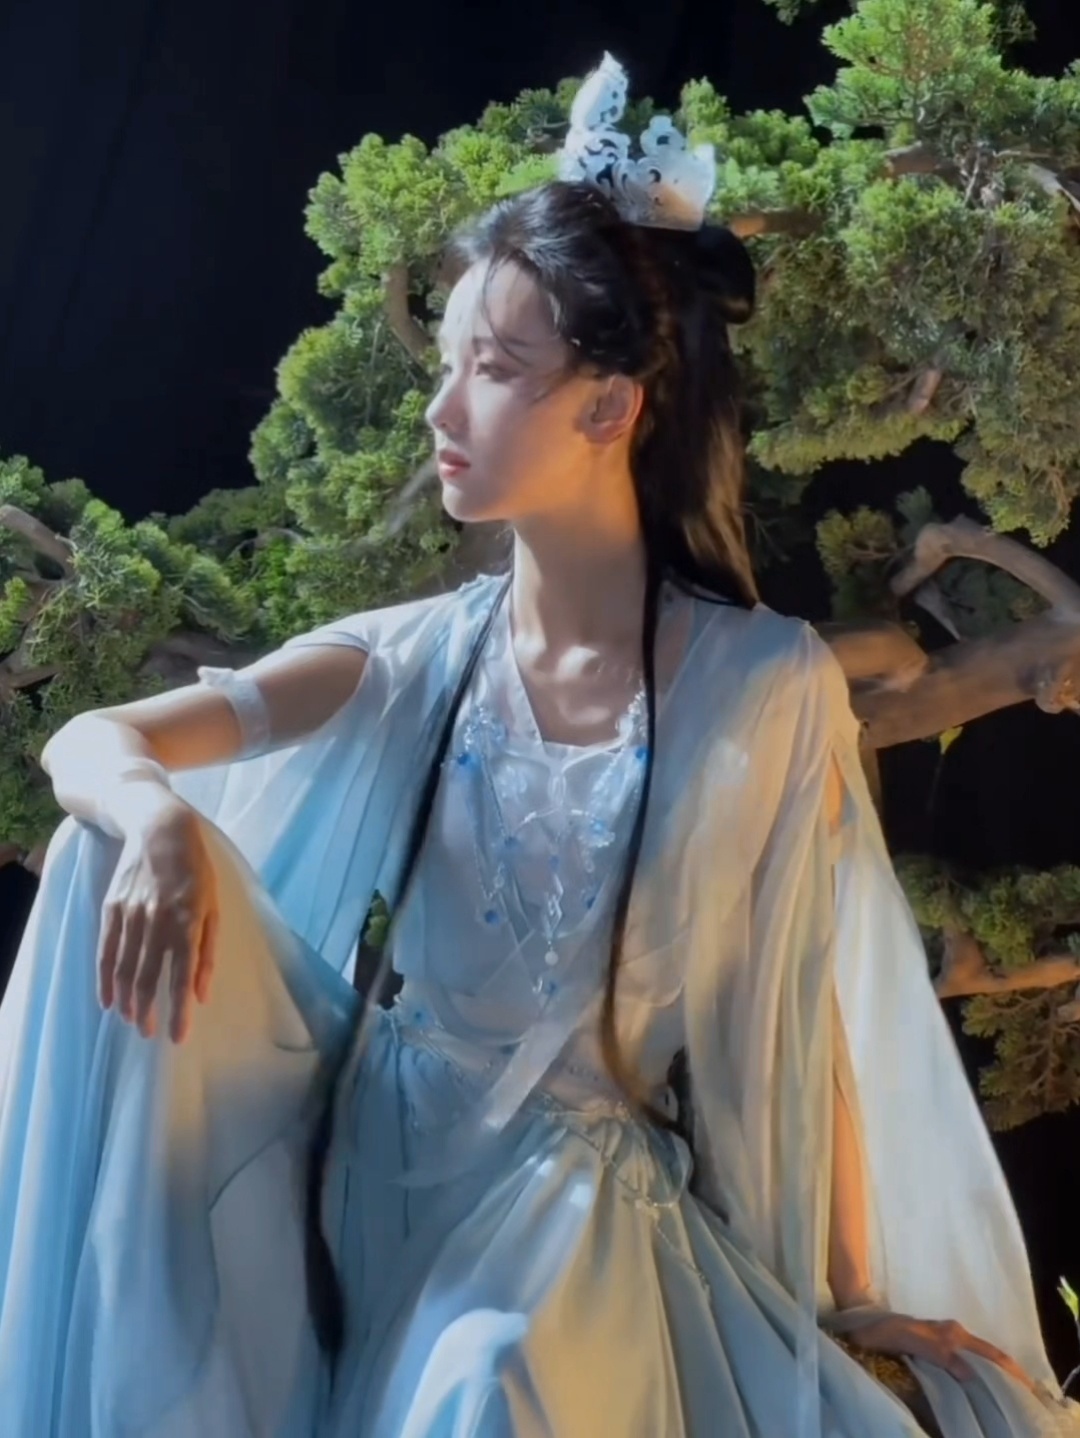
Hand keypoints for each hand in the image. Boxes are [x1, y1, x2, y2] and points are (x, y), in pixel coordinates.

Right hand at [96, 801, 219, 1043]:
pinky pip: (106, 951)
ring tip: (130, 1020)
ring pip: (125, 968)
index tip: (176, 1036)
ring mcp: (131, 915)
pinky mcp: (112, 909)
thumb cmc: (196, 873)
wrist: (161, 832)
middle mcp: (158, 922)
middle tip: (147, 1032)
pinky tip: (107, 999)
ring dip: (127, 999)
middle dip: (147, 1011)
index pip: (182, 976)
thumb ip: (208, 953)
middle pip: (148, 977)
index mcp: (188, 922)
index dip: (179, 1010)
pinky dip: (105, 978)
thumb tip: (202, 994)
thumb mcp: (214, 909)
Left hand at [847, 1312, 1036, 1393]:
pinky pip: (962, 1364)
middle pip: (989, 1357)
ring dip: (991, 1377)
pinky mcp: (937, 1349)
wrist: (864, 1319)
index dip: (1010, 1370)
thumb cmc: (886, 1329)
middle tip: (1023, 1399)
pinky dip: (975, 1376)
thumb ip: (940, 1355)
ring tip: (1005, 1399)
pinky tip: (977, 1392)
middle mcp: (955, 1335)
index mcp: (954, 1333)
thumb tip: (971, 1375)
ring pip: (977, 1360)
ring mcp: (946, 1340)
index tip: (1028, 1388)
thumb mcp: (913, 1341)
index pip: (991, 1353)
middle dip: (1007, 1375)